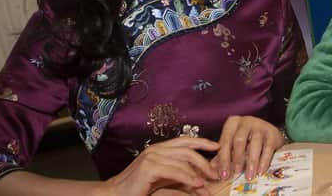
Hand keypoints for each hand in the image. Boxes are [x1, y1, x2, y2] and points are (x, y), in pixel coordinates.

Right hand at [101, 137, 218, 195]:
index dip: (202, 142)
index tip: (217, 146)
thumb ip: (180, 180)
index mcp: (159, 148)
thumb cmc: (138, 189)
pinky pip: (175, 171)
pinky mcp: (149, 167)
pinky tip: (197, 184)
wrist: (114, 194)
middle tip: (216, 173)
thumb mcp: (163, 182)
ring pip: (183, 160)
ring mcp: (152, 156)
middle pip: (187, 149)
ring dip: (199, 172)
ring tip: (209, 183)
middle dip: (205, 160)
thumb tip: (201, 184)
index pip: (185, 140)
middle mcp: (156, 149)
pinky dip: (189, 178)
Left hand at [211, 116, 284, 180]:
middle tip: (236, 174)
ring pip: (254, 144)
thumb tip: (212, 168)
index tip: (223, 174)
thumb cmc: (247, 139)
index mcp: (232, 123)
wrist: (269, 132)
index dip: (223, 158)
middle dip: (237, 159)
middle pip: (239, 140)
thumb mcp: (233, 143)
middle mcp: (245, 121)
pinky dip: (264, 161)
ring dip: (251, 162)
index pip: (225, 141)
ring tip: (249, 176)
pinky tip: (261, 171)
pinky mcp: (271, 132)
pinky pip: (267, 148)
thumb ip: (223, 154)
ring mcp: (259, 125)